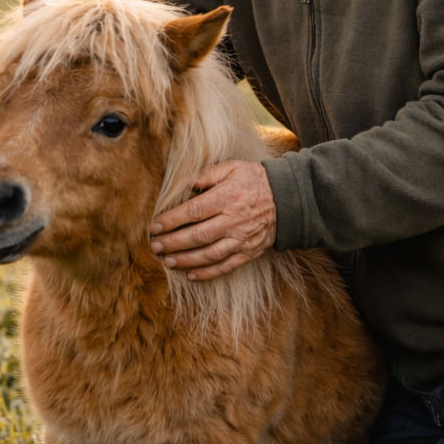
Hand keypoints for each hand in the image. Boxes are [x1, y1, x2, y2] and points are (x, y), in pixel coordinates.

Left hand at [149, 159, 276, 279]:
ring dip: (186, 260)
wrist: (288, 199)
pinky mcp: (249, 252)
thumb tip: (186, 183)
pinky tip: (191, 275)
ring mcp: (241, 239)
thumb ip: (208, 174)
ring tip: (168, 261)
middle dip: (173, 243)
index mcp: (227, 197)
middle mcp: (233, 220)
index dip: (172, 220)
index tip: (155, 226)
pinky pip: (226, 266)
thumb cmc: (255, 181)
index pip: (194, 211)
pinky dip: (208, 273)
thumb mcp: (233, 167)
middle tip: (155, 246)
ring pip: (210, 254)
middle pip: (198, 235)